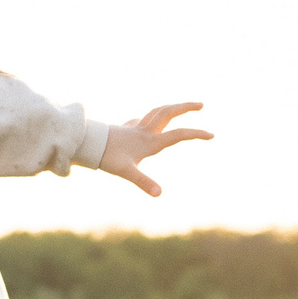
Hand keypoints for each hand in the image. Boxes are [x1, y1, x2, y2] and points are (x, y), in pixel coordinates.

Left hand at [98, 102, 212, 196]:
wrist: (85, 143)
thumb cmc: (107, 157)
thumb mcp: (126, 172)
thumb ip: (144, 182)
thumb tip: (159, 194)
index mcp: (149, 142)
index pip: (178, 135)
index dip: (196, 134)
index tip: (212, 134)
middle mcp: (144, 131)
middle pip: (168, 113)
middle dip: (185, 107)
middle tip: (201, 104)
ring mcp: (134, 128)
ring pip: (156, 112)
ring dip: (170, 107)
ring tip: (179, 107)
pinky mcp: (124, 129)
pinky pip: (142, 120)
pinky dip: (151, 117)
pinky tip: (147, 122)